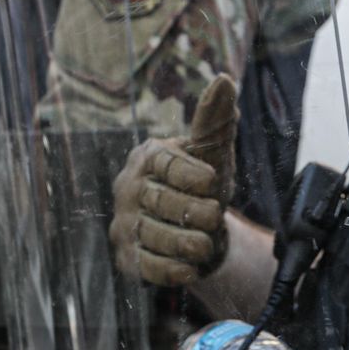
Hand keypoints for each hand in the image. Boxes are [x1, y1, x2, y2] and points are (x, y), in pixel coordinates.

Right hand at [109, 76, 238, 285]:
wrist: (200, 231)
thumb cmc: (203, 186)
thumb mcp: (214, 153)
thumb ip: (215, 120)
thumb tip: (224, 79)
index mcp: (148, 157)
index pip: (163, 163)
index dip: (188, 172)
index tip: (211, 180)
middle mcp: (128, 189)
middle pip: (159, 200)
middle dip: (193, 211)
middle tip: (214, 215)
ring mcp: (124, 224)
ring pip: (152, 235)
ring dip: (185, 242)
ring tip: (206, 243)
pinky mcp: (127, 257)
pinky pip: (145, 266)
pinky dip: (170, 270)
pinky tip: (189, 269)